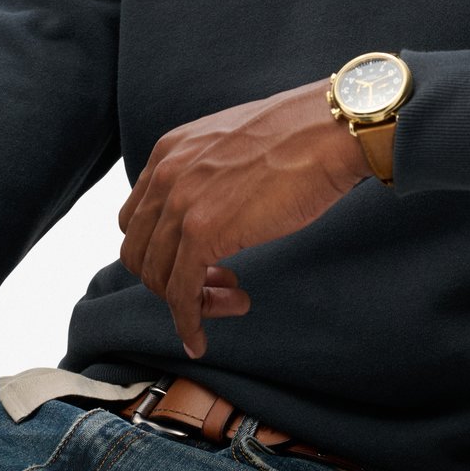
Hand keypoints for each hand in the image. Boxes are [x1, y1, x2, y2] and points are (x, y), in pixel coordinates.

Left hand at [118, 78, 369, 358]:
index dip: (164, 248)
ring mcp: (181, 204)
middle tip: (216, 283)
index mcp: (169, 150)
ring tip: (232, 297)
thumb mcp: (233, 142)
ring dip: (189, 301)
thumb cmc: (300, 134)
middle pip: (141, 252)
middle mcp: (165, 175)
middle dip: (171, 278)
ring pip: (157, 278)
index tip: (199, 259)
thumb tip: (214, 204)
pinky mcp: (203, 234)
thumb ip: (209, 169)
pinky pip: (179, 295)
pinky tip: (201, 340)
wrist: (330, 131)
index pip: (139, 219)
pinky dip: (187, 323)